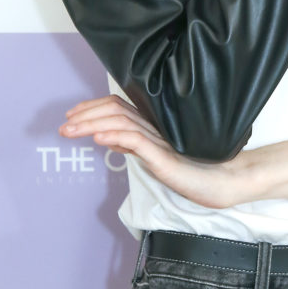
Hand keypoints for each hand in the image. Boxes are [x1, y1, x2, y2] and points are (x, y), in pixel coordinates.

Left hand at [59, 95, 247, 208]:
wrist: (224, 182)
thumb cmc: (196, 171)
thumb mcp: (157, 159)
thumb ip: (136, 147)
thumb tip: (110, 140)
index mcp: (153, 126)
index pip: (118, 107)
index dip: (92, 107)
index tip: (72, 114)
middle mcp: (155, 127)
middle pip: (115, 111)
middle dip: (84, 115)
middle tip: (63, 126)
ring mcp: (161, 140)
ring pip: (121, 122)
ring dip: (91, 124)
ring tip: (71, 130)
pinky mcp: (166, 156)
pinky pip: (138, 141)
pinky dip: (115, 137)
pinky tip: (99, 139)